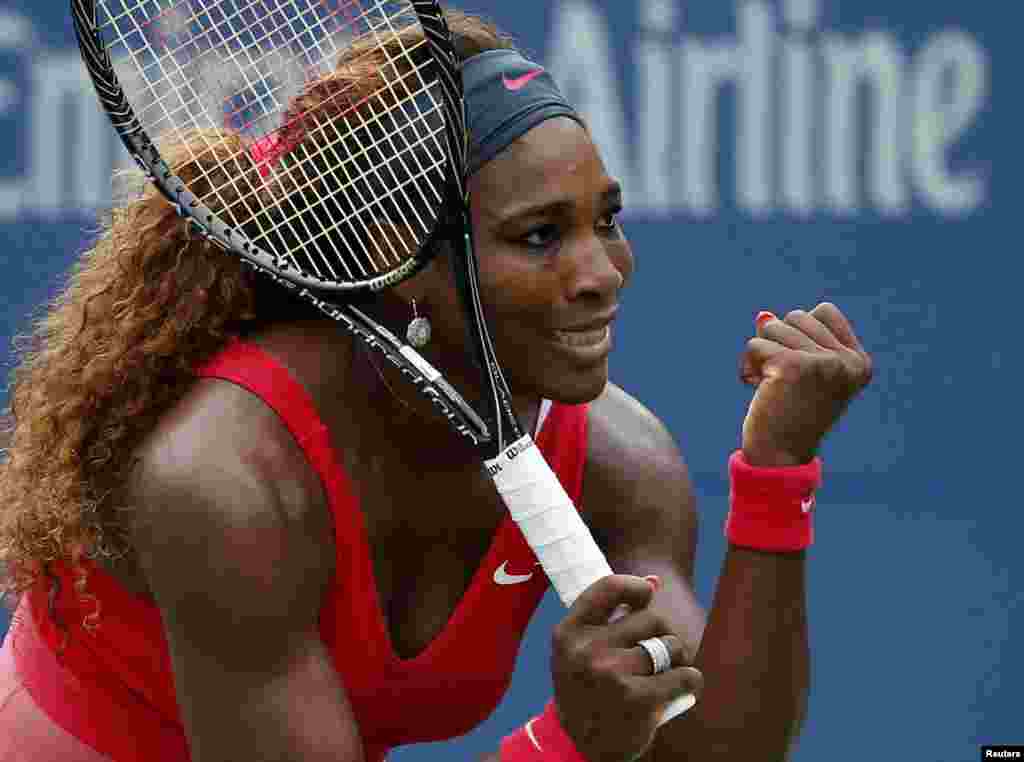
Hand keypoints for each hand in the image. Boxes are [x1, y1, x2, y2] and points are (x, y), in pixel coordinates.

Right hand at [550, 575, 703, 761]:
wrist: (578, 745)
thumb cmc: (585, 688)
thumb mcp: (580, 649)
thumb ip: (611, 615)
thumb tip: (654, 580)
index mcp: (568, 632)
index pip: (609, 587)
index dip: (636, 586)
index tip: (646, 596)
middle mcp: (587, 651)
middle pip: (651, 617)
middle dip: (663, 632)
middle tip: (656, 653)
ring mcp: (612, 675)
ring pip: (671, 646)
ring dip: (677, 657)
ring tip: (665, 672)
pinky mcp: (639, 700)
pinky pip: (686, 675)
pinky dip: (690, 680)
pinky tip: (682, 687)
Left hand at [739, 303, 872, 465]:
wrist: (780, 456)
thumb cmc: (788, 413)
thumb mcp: (798, 370)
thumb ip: (789, 339)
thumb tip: (763, 316)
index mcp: (859, 362)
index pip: (823, 312)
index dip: (799, 332)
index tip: (798, 369)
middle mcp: (847, 361)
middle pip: (796, 316)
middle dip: (778, 343)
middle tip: (782, 380)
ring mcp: (824, 362)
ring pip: (773, 327)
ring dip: (761, 354)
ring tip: (770, 384)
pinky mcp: (794, 366)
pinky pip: (755, 345)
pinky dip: (748, 366)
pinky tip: (756, 388)